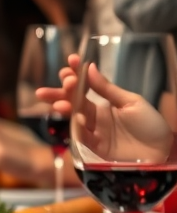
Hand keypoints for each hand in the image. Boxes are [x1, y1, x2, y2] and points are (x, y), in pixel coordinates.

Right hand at [36, 53, 172, 160]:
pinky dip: (77, 127)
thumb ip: (107, 88)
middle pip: (72, 102)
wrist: (161, 151)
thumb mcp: (131, 102)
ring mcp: (94, 130)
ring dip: (64, 109)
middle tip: (51, 87)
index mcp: (104, 102)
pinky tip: (77, 118)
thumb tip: (90, 67)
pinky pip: (82, 136)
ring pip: (73, 117)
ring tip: (58, 104)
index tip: (71, 61)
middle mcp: (95, 115)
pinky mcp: (94, 146)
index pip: (84, 86)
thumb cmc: (149, 124)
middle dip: (59, 93)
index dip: (76, 74)